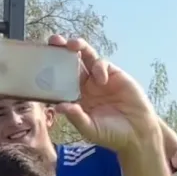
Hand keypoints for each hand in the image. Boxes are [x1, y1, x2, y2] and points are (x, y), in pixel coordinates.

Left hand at [48, 34, 158, 153]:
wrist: (137, 133)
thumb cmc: (111, 134)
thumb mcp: (90, 128)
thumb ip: (76, 117)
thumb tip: (58, 107)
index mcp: (75, 98)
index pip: (59, 81)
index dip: (50, 71)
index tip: (39, 63)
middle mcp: (84, 85)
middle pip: (69, 63)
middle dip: (61, 50)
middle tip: (53, 41)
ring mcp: (98, 78)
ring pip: (85, 56)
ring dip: (78, 47)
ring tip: (72, 44)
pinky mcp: (113, 74)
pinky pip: (102, 64)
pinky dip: (99, 68)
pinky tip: (101, 80)